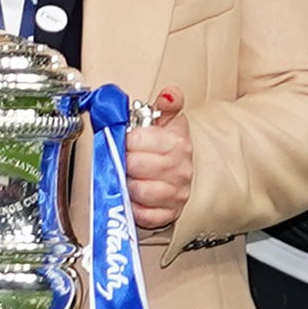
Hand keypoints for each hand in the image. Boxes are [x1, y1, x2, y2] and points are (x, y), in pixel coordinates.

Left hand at [116, 90, 193, 239]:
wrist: (187, 173)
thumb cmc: (171, 148)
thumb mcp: (170, 122)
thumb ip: (168, 104)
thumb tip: (168, 94)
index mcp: (178, 143)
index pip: (138, 139)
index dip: (124, 139)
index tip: (121, 139)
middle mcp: (180, 169)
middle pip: (135, 165)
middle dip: (122, 162)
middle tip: (120, 159)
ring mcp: (175, 194)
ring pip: (138, 191)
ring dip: (127, 184)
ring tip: (127, 176)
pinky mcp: (170, 214)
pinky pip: (144, 214)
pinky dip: (134, 207)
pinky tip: (133, 197)